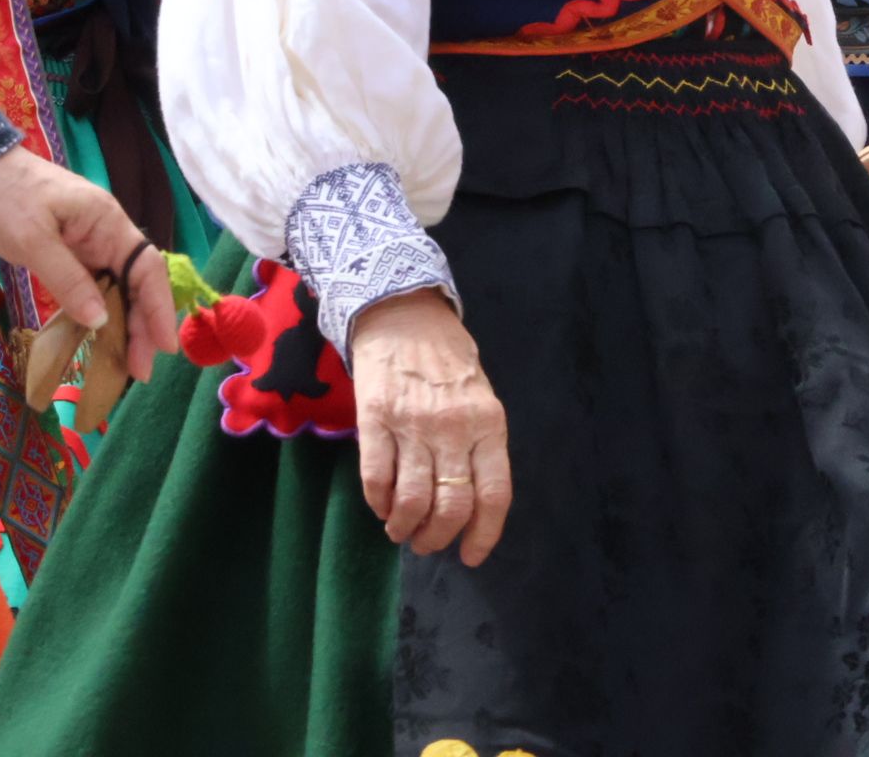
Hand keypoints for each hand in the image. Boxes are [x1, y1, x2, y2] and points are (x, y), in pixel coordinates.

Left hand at [0, 148, 176, 382]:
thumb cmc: (4, 199)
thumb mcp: (33, 240)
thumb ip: (68, 280)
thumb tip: (101, 321)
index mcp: (107, 222)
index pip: (147, 267)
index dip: (158, 308)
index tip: (164, 347)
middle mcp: (105, 234)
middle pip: (135, 283)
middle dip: (141, 326)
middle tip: (139, 371)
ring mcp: (86, 244)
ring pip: (115, 289)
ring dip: (121, 325)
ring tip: (122, 364)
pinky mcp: (67, 254)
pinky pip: (91, 288)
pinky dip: (95, 314)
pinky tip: (94, 340)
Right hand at [348, 288, 512, 566]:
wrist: (402, 312)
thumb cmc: (447, 359)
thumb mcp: (481, 398)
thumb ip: (479, 446)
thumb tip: (470, 506)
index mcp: (489, 424)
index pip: (493, 495)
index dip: (483, 535)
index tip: (470, 557)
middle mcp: (454, 427)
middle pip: (451, 505)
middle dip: (437, 538)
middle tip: (426, 544)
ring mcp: (413, 423)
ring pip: (413, 499)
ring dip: (405, 527)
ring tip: (400, 531)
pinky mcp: (375, 417)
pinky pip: (376, 476)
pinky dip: (378, 502)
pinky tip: (380, 506)